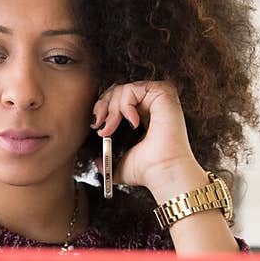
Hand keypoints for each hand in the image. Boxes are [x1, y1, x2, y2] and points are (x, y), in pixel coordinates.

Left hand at [91, 79, 202, 195]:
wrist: (162, 171)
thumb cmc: (148, 170)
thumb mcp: (119, 164)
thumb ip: (107, 160)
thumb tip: (96, 162)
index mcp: (143, 116)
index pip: (117, 99)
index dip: (103, 108)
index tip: (96, 125)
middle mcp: (151, 105)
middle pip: (117, 90)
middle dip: (102, 105)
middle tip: (98, 124)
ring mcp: (157, 99)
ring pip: (122, 89)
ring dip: (112, 109)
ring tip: (112, 128)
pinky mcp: (163, 94)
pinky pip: (132, 89)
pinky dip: (125, 105)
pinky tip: (133, 123)